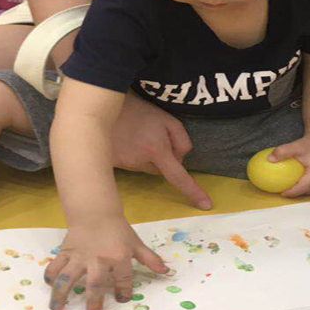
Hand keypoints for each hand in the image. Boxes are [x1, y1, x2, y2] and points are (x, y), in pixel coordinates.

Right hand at [44, 218, 167, 309]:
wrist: (96, 211)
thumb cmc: (118, 230)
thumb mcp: (135, 243)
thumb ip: (149, 259)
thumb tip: (166, 272)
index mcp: (118, 256)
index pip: (123, 278)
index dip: (124, 291)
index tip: (122, 300)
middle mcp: (98, 258)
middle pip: (94, 283)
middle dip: (93, 301)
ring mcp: (79, 256)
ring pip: (67, 277)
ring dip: (61, 294)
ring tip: (57, 309)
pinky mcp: (65, 252)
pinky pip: (55, 266)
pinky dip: (50, 276)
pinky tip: (49, 286)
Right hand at [110, 92, 211, 209]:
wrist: (104, 104)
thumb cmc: (139, 109)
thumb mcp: (167, 119)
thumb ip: (181, 140)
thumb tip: (181, 160)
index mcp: (156, 149)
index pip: (178, 177)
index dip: (193, 191)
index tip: (206, 205)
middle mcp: (139, 161)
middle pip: (161, 171)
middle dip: (163, 159)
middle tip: (155, 136)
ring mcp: (124, 164)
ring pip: (145, 168)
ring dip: (147, 156)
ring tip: (138, 134)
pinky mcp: (112, 164)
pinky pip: (131, 165)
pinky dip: (133, 155)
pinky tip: (126, 139)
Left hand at [269, 135, 309, 197]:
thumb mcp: (295, 146)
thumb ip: (281, 152)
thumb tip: (269, 159)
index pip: (303, 188)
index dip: (292, 192)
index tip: (282, 193)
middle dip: (299, 192)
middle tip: (287, 190)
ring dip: (307, 188)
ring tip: (296, 187)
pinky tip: (306, 180)